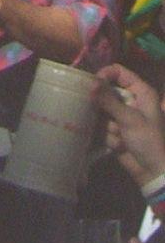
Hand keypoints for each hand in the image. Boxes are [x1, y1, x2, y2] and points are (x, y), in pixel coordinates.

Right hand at [94, 64, 164, 186]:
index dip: (104, 75)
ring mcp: (121, 115)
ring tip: (120, 136)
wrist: (152, 170)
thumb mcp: (129, 119)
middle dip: (102, 105)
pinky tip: (118, 145)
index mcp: (141, 92)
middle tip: (103, 115)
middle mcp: (131, 100)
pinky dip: (106, 135)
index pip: (118, 72)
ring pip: (100, 109)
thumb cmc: (148, 140)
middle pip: (105, 91)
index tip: (91, 86)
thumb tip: (89, 83)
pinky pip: (100, 125)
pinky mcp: (113, 129)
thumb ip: (108, 100)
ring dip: (107, 125)